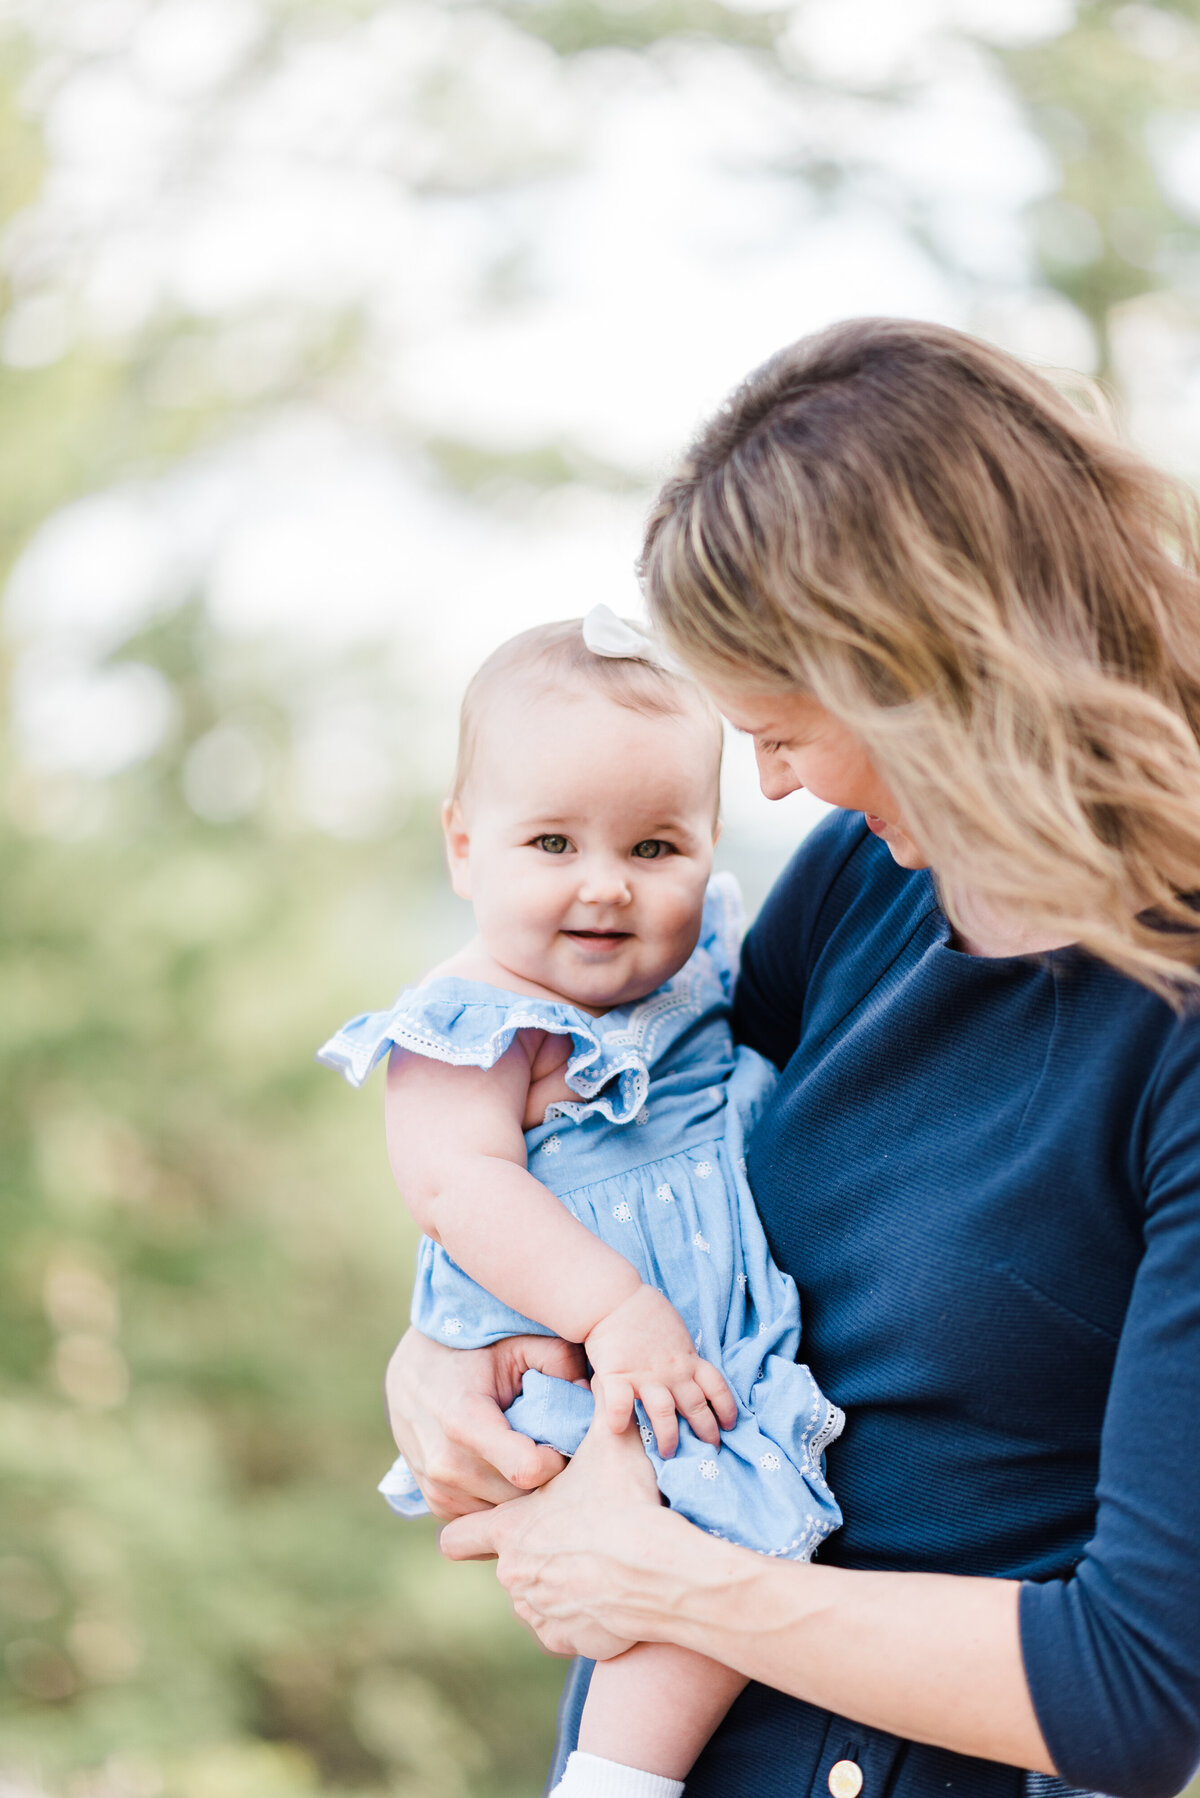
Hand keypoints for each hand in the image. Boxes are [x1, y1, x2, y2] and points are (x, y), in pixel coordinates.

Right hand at [384, 1328, 587, 1519]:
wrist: (412, 1371)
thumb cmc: (471, 1353)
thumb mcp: (516, 1344)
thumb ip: (558, 1361)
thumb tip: (589, 1396)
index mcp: (464, 1422)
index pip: (529, 1470)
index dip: (558, 1459)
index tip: (564, 1441)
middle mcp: (446, 1465)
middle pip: (521, 1498)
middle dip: (548, 1481)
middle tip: (556, 1450)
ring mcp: (438, 1490)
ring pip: (506, 1514)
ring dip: (527, 1495)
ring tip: (532, 1458)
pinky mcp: (437, 1504)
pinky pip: (486, 1518)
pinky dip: (504, 1502)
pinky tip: (509, 1472)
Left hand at [439, 1415, 676, 1658]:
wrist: (659, 1571)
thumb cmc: (626, 1503)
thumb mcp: (610, 1442)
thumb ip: (597, 1408)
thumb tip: (599, 1376)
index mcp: (511, 1530)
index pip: (456, 1538)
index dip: (467, 1530)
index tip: (484, 1525)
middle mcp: (514, 1576)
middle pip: (507, 1567)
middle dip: (533, 1554)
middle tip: (573, 1536)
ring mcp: (538, 1612)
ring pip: (535, 1600)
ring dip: (555, 1586)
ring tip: (595, 1562)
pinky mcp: (566, 1641)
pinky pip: (563, 1630)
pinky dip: (579, 1618)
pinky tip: (606, 1592)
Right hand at [584, 1284, 736, 1456]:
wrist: (615, 1298)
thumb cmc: (645, 1313)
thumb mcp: (676, 1334)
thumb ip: (684, 1355)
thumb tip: (690, 1372)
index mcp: (687, 1359)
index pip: (716, 1386)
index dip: (726, 1407)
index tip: (730, 1424)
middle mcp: (671, 1371)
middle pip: (696, 1407)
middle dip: (706, 1432)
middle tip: (709, 1450)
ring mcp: (645, 1374)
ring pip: (664, 1413)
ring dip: (669, 1437)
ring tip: (669, 1453)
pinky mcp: (617, 1374)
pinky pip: (620, 1403)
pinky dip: (619, 1418)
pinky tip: (618, 1429)